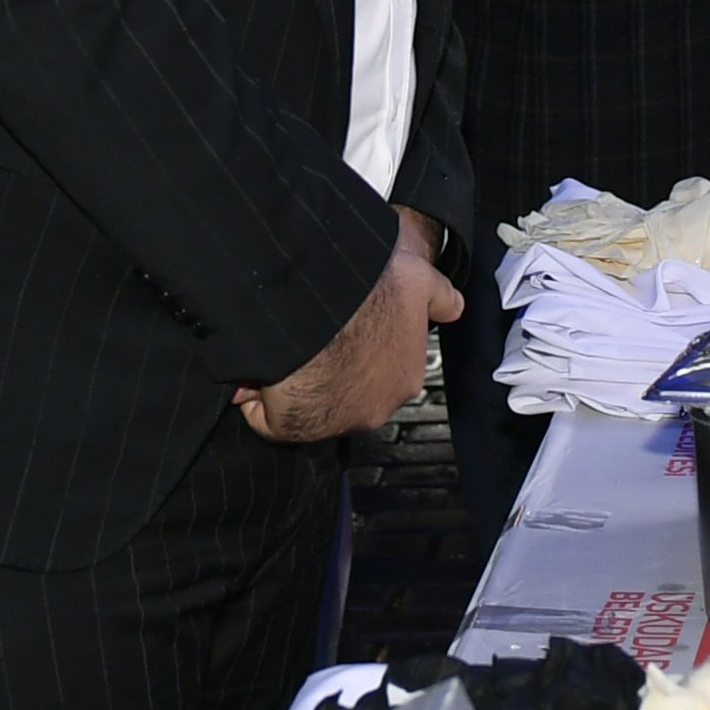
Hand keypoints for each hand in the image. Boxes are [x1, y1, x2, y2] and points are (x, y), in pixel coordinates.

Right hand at [237, 211, 461, 445]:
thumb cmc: (372, 292)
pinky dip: (256, 398)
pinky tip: (256, 369)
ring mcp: (333, 421)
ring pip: (304, 402)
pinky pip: (269, 417)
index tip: (334, 328)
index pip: (378, 369)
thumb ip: (442, 297)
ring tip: (278, 347)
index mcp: (405, 376)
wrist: (321, 308)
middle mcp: (375, 407)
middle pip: (341, 389)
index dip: (354, 349)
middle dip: (318, 369)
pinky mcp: (293, 426)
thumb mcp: (420, 282)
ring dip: (286, 380)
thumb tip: (453, 307)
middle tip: (300, 336)